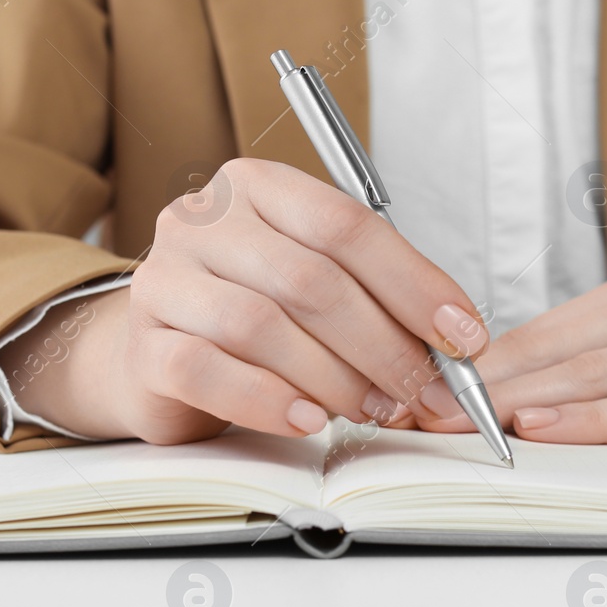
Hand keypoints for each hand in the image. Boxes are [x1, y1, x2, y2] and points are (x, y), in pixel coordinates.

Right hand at [0, 159, 489, 443]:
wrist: (158, 355)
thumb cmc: (253, 313)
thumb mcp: (316, 285)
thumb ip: (376, 298)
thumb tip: (453, 344)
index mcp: (257, 186)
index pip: (345, 224)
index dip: (414, 283)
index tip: (462, 336)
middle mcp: (203, 219)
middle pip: (309, 279)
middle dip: (382, 345)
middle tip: (421, 390)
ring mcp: (164, 279)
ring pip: (260, 326)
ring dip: (333, 377)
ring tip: (370, 410)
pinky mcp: (144, 345)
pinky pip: (207, 370)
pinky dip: (268, 399)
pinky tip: (307, 420)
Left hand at [416, 266, 606, 445]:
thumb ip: (605, 356)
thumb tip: (518, 391)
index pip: (536, 331)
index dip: (470, 366)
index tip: (415, 390)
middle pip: (548, 353)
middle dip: (473, 389)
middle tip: (411, 414)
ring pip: (586, 378)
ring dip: (513, 406)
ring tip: (453, 427)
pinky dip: (588, 424)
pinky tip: (542, 431)